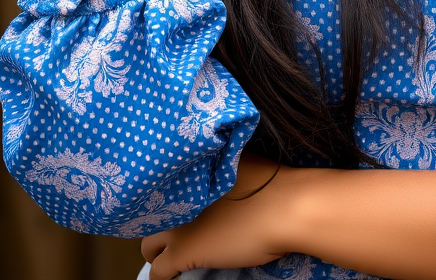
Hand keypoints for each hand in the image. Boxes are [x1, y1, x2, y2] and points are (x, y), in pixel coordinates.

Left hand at [141, 153, 294, 279]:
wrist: (286, 208)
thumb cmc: (277, 187)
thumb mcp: (246, 166)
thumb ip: (226, 173)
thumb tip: (224, 181)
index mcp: (197, 169)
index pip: (169, 188)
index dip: (175, 204)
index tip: (184, 213)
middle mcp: (182, 193)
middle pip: (155, 215)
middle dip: (162, 227)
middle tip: (178, 235)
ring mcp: (179, 222)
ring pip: (149, 244)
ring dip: (158, 252)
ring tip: (171, 257)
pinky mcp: (182, 250)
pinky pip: (157, 271)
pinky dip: (162, 277)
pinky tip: (173, 277)